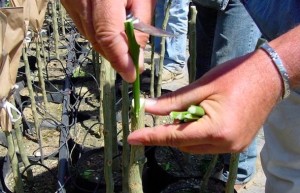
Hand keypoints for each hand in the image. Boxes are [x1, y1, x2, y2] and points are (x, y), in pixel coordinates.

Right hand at [61, 0, 154, 81]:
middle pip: (95, 38)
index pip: (107, 34)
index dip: (119, 58)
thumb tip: (137, 52)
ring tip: (123, 51)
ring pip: (87, 34)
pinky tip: (109, 35)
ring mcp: (70, 0)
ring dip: (106, 48)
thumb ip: (141, 21)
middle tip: (131, 66)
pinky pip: (81, 25)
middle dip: (114, 56)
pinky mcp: (66, 0)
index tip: (131, 74)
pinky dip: (96, 35)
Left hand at [128, 50, 281, 153]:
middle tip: (167, 113)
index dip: (151, 137)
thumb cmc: (235, 76)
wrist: (269, 75)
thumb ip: (173, 101)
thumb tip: (148, 108)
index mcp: (216, 129)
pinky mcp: (237, 144)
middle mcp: (225, 144)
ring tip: (190, 112)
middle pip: (184, 145)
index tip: (132, 138)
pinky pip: (208, 144)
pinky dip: (198, 133)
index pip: (175, 137)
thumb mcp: (201, 86)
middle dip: (171, 131)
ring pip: (195, 146)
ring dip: (185, 133)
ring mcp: (233, 147)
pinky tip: (201, 117)